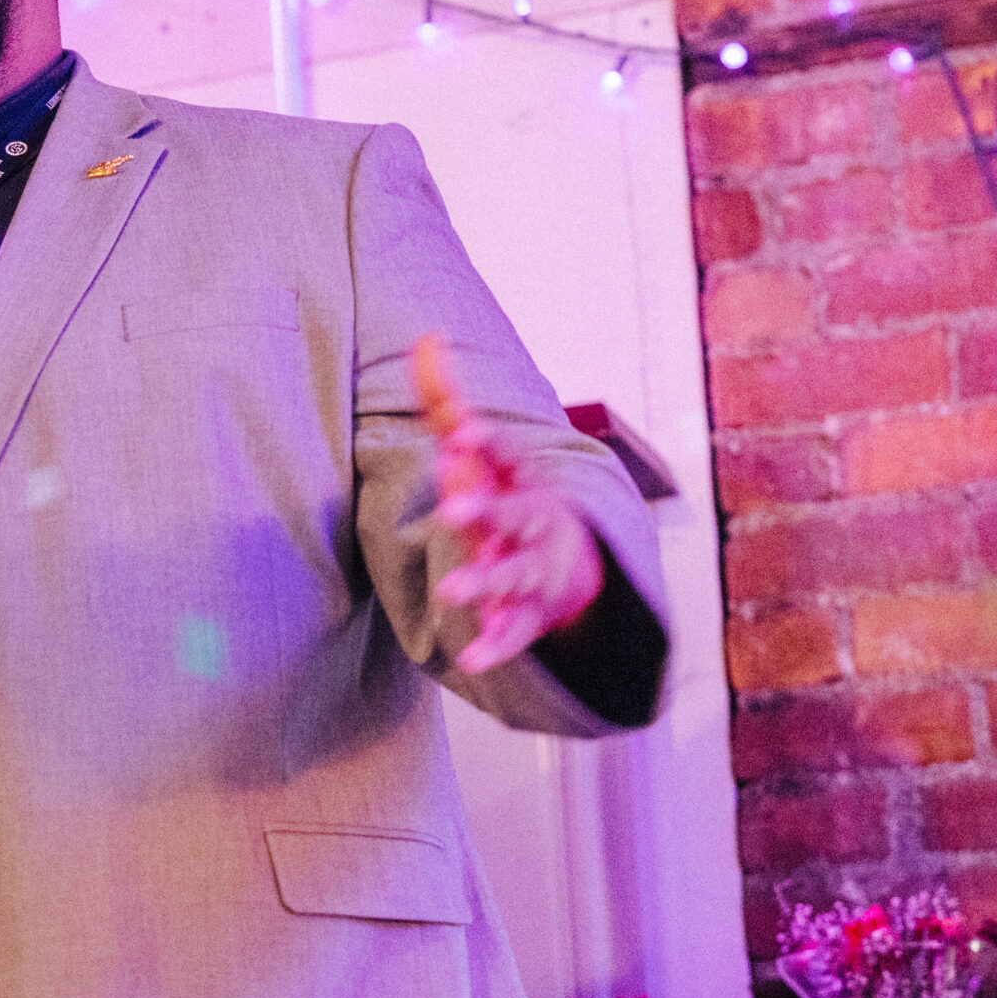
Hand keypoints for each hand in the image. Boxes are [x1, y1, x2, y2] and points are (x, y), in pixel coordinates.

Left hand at [413, 334, 603, 673]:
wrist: (572, 558)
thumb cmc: (507, 490)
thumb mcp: (482, 448)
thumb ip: (448, 397)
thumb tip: (425, 336)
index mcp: (519, 477)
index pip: (506, 455)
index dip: (487, 443)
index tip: (462, 433)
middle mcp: (532, 521)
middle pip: (515, 514)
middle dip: (487, 512)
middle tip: (453, 509)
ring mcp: (535, 568)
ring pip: (516, 575)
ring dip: (487, 582)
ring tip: (451, 593)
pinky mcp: (530, 614)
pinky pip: (516, 632)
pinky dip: (497, 647)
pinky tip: (471, 662)